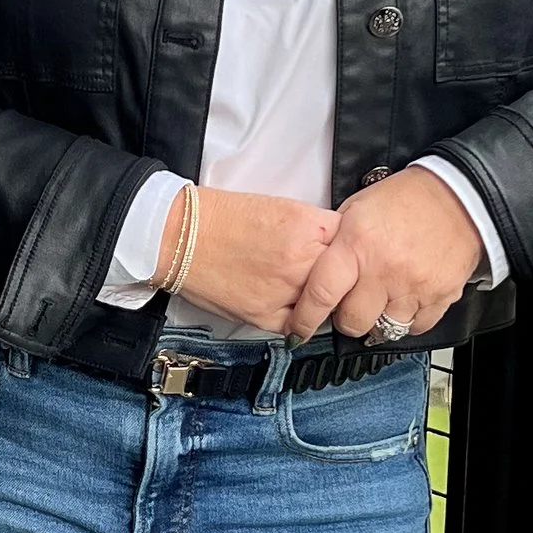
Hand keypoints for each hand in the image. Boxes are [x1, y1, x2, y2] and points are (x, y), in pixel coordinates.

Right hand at [168, 186, 339, 331]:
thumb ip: (314, 228)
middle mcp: (301, 261)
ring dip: (321, 301)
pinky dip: (299, 320)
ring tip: (306, 290)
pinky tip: (291, 307)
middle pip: (345, 278)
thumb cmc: (223, 218)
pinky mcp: (265, 316)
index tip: (342, 253)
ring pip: (325, 306)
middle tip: (326, 275)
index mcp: (308, 227)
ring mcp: (284, 291)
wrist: (180, 235)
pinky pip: (298, 326)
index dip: (347, 249)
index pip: (351, 244)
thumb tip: (336, 246)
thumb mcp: (281, 206)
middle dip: (339, 277)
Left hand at [290, 167, 483, 343]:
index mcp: (358, 245)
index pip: (321, 294)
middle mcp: (385, 270)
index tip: (300, 328)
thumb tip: (314, 275)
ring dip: (379, 319)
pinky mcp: (441, 297)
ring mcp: (415, 286)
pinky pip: (416, 327)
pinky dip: (408, 319)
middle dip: (347, 318)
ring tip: (383, 298)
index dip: (306, 318)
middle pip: (353, 321)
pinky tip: (406, 299)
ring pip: (385, 329)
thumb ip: (335, 244)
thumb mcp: (356, 209)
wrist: (459, 195)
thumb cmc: (405, 199)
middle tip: (352, 303)